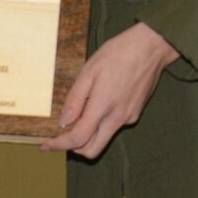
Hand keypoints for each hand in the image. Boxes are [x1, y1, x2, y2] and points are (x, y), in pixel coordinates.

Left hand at [41, 21, 179, 157]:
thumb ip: (75, 99)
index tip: (46, 145)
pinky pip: (114, 126)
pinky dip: (102, 124)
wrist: (152, 47)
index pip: (78, 139)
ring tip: (80, 115)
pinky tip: (100, 103)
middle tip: (60, 137)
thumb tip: (63, 121)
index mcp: (103, 106)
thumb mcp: (90, 70)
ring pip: (103, 139)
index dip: (59, 145)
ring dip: (88, 136)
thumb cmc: (119, 53)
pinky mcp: (135, 113)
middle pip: (92, 150)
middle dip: (73, 149)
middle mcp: (117, 118)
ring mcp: (129, 117)